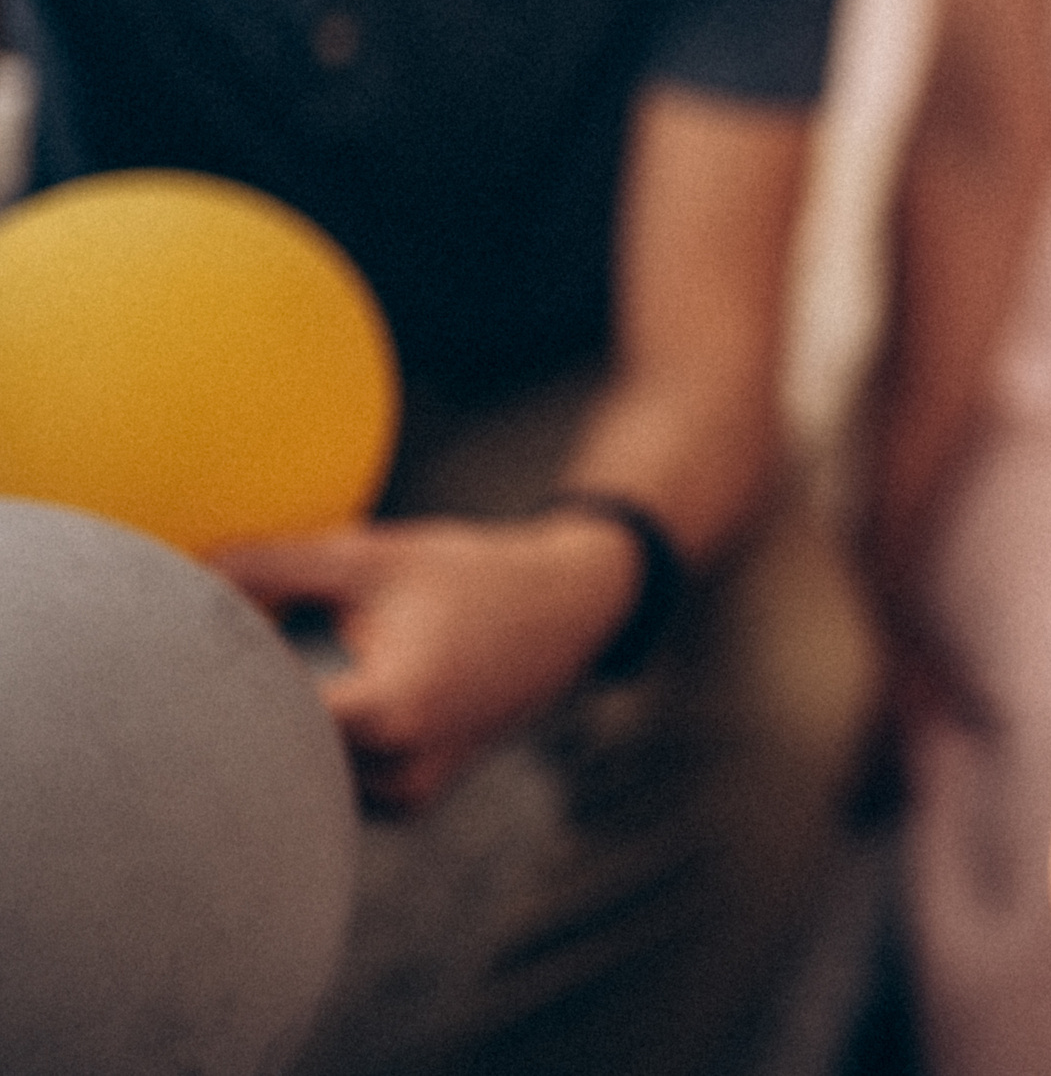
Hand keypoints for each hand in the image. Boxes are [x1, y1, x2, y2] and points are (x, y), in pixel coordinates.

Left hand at [211, 515, 639, 813]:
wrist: (566, 610)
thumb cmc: (469, 577)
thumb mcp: (370, 555)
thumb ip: (269, 565)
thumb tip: (181, 577)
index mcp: (390, 713)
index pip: (264, 727)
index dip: (215, 698)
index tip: (188, 668)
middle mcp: (399, 770)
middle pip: (277, 761)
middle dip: (247, 716)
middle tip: (223, 670)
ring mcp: (407, 794)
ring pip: (305, 777)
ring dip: (288, 734)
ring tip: (310, 672)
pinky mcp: (412, 799)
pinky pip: (336, 781)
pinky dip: (321, 747)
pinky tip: (336, 696)